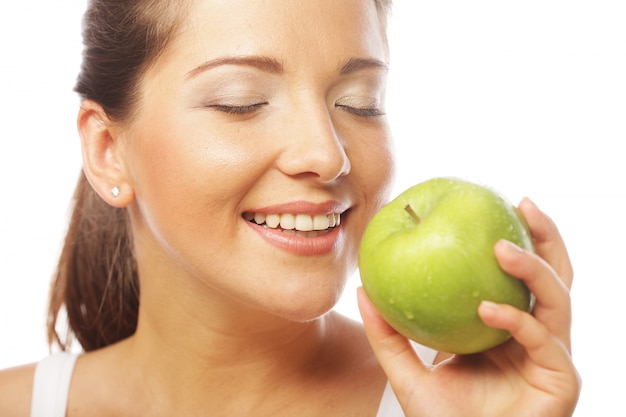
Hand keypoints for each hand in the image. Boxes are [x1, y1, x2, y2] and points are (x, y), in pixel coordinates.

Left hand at [358, 197, 580, 416]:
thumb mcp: (408, 373)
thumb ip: (389, 335)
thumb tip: (362, 290)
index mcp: (507, 328)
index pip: (519, 275)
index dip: (515, 238)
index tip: (492, 204)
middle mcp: (535, 336)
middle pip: (553, 275)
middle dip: (544, 236)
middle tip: (520, 204)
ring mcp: (551, 357)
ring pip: (558, 299)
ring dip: (533, 267)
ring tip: (500, 247)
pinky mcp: (561, 381)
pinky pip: (543, 341)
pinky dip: (518, 321)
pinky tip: (488, 310)